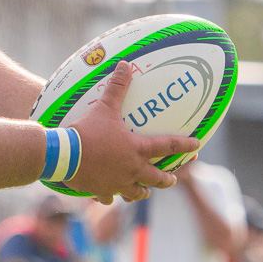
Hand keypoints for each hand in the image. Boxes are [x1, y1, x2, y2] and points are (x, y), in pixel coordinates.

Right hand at [64, 63, 199, 202]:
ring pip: (136, 192)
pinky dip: (110, 195)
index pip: (168, 146)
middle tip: (173, 179)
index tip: (197, 147)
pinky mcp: (101, 190)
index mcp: (137, 149)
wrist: (65, 155)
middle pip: (156, 178)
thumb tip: (125, 65)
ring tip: (145, 192)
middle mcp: (132, 169)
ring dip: (143, 191)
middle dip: (167, 179)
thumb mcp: (104, 107)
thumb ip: (117, 87)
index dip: (184, 146)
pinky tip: (108, 195)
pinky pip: (109, 196)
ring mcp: (117, 183)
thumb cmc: (88, 131)